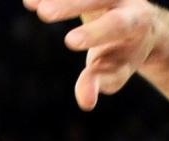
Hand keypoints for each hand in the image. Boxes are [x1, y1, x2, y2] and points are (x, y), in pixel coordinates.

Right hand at [26, 0, 160, 110]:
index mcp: (136, 21)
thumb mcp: (114, 69)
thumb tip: (85, 102)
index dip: (96, 32)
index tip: (70, 42)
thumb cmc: (122, 53)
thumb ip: (100, 82)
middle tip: (44, 14)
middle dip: (71, 5)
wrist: (139, 24)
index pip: (118, 24)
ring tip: (31, 4)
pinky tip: (29, 1)